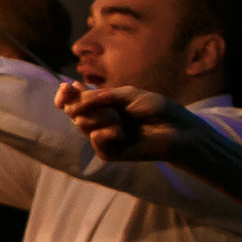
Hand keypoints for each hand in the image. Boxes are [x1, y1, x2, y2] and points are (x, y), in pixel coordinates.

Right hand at [59, 82, 197, 162]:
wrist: (177, 130)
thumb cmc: (156, 109)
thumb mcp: (126, 94)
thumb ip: (98, 95)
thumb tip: (71, 90)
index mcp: (102, 105)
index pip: (72, 101)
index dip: (64, 96)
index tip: (67, 89)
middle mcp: (99, 121)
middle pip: (73, 112)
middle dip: (83, 104)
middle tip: (106, 102)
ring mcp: (102, 137)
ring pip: (82, 124)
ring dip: (100, 116)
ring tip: (120, 119)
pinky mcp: (107, 152)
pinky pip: (95, 138)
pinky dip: (107, 132)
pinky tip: (122, 133)